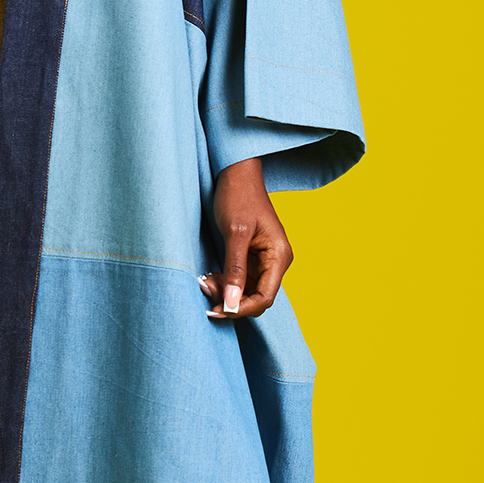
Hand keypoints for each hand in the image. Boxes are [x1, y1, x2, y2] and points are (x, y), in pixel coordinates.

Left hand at [200, 158, 292, 320]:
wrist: (236, 173)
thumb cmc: (238, 196)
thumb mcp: (235, 232)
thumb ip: (235, 269)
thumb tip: (233, 303)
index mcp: (279, 255)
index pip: (265, 297)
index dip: (242, 308)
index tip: (218, 309)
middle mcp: (276, 261)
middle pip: (256, 297)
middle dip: (231, 300)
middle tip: (205, 290)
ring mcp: (264, 260)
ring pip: (246, 291)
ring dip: (225, 291)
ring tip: (204, 281)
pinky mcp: (251, 257)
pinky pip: (240, 280)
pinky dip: (225, 282)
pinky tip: (209, 277)